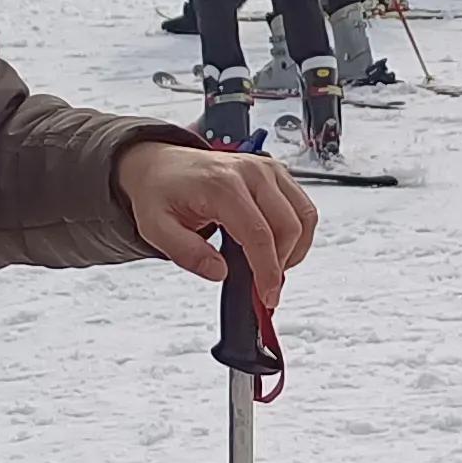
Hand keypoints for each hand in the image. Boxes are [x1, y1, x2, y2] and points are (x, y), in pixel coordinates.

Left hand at [120, 137, 316, 313]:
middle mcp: (250, 172)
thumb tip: (219, 272)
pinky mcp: (277, 173)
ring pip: (304, 216)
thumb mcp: (157, 228)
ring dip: (295, 249)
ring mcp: (267, 170)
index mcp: (221, 184)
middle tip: (265, 286)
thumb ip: (186, 253)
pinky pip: (303, 207)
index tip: (267, 296)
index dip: (268, 271)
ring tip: (272, 267)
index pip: (258, 233)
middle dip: (282, 264)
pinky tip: (278, 247)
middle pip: (288, 226)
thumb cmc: (161, 192)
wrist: (162, 166)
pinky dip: (298, 233)